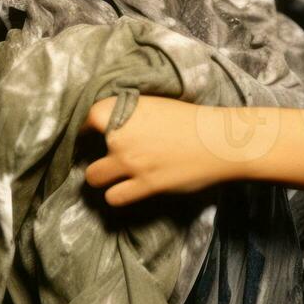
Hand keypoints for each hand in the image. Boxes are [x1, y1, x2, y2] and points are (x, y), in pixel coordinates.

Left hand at [82, 96, 279, 205]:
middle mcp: (121, 135)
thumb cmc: (192, 120)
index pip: (88, 118)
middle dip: (94, 159)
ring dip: (102, 179)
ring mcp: (131, 162)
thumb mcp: (156, 106)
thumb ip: (131, 116)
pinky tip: (127, 190)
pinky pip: (114, 197)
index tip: (87, 136)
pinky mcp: (145, 185)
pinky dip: (118, 195)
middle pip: (87, 153)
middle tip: (106, 161)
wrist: (219, 140)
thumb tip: (112, 127)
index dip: (84, 129)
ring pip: (94, 177)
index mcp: (124, 110)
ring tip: (115, 178)